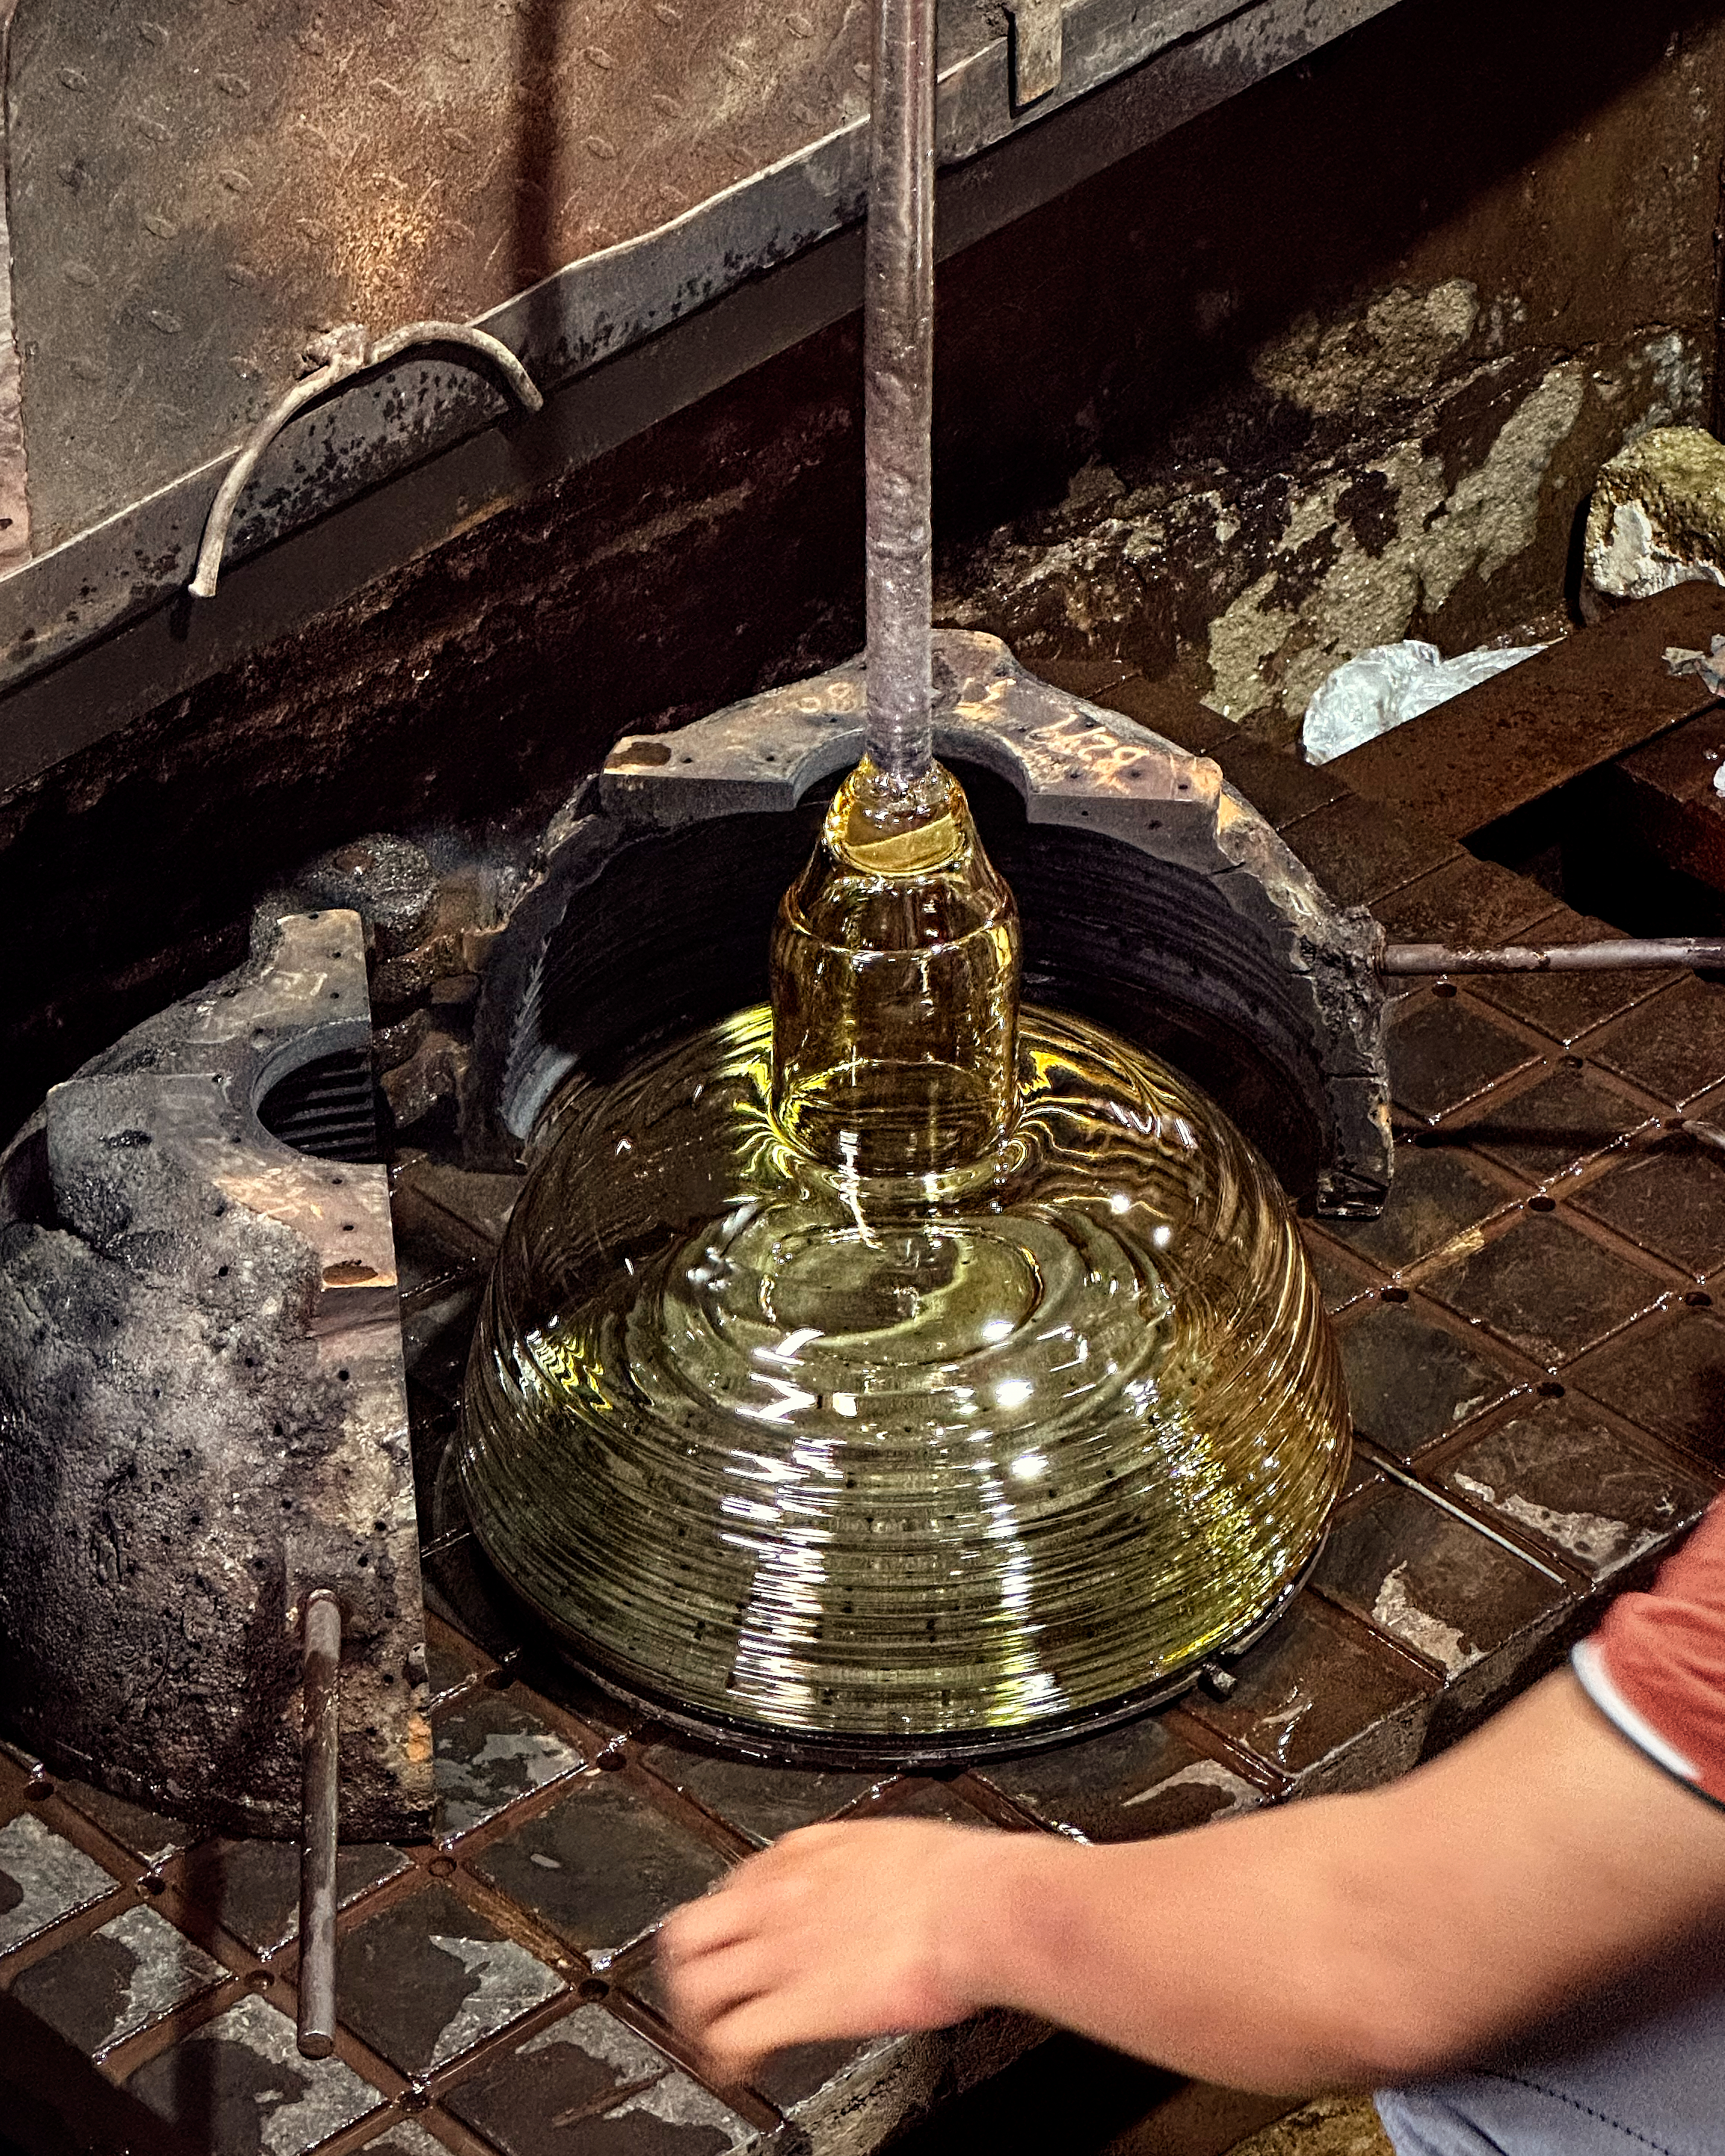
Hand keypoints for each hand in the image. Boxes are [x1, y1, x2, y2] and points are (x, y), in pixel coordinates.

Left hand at [658, 1818, 1014, 2085]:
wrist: (976, 1907)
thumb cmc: (959, 1878)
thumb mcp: (893, 1845)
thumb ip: (862, 1867)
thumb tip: (876, 1884)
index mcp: (803, 1855)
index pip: (736, 1885)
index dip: (733, 1922)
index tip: (743, 1942)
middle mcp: (779, 1899)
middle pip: (688, 1931)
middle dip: (685, 1969)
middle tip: (700, 1995)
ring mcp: (782, 1953)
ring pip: (694, 1984)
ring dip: (695, 2019)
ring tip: (709, 2041)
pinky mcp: (799, 2006)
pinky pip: (733, 2037)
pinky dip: (726, 2061)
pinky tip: (739, 2072)